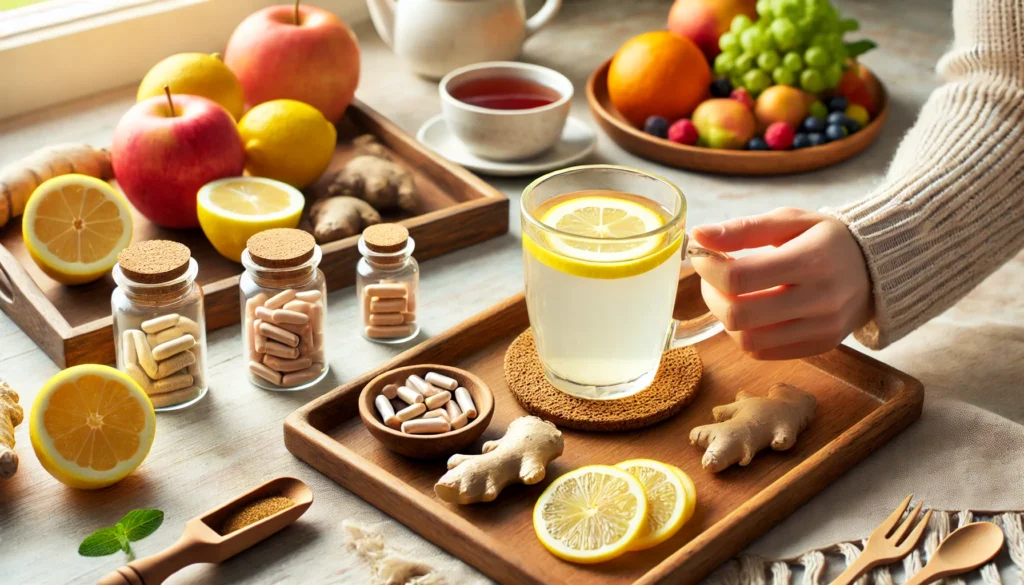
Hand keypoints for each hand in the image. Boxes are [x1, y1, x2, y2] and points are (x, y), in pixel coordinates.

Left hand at [690, 208, 872, 359]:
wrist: (878, 267)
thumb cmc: (827, 239)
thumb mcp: (790, 220)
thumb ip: (744, 229)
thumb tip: (700, 236)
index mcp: (812, 260)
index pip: (739, 278)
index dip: (708, 269)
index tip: (703, 257)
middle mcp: (821, 299)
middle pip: (739, 316)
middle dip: (712, 296)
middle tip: (712, 280)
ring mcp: (822, 328)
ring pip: (748, 341)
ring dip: (726, 319)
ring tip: (730, 296)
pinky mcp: (821, 346)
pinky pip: (764, 352)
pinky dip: (746, 334)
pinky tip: (751, 312)